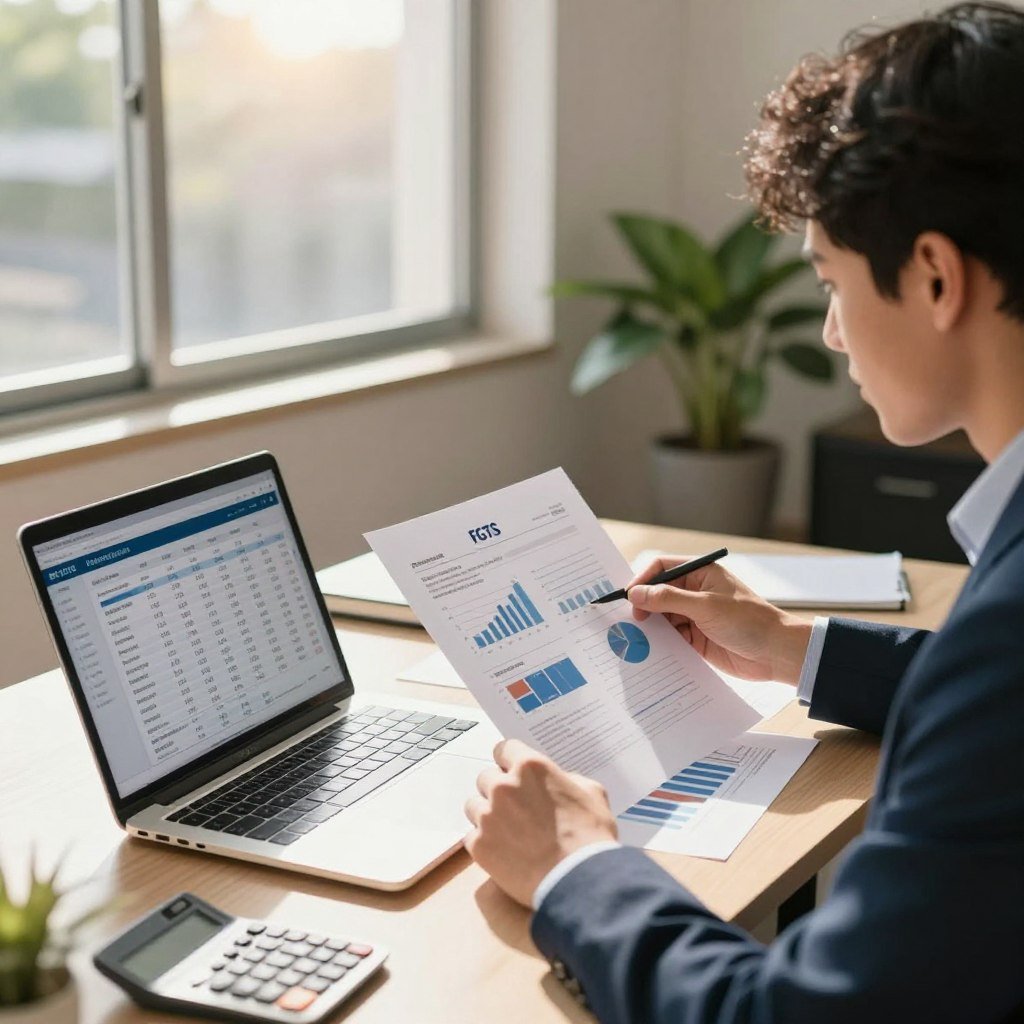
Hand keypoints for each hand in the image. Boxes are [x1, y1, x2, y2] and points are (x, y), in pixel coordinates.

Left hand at [464, 739, 616, 907]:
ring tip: (507, 832)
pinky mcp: (479, 845)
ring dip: (487, 814)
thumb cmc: (590, 836)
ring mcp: (488, 815)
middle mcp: (504, 786)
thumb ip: (568, 779)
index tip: (511, 771)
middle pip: (486, 778)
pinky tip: (503, 852)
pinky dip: (485, 843)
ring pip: (474, 805)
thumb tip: (557, 780)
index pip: (504, 749)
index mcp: (530, 767)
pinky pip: (472, 836)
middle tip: (515, 808)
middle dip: (497, 789)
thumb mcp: (592, 793)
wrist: (578, 880)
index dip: (508, 761)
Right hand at [627, 556, 810, 683]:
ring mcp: (695, 616)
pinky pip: (671, 638)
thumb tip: (636, 593)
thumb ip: (668, 599)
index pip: (663, 568)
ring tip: (637, 636)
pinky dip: (660, 642)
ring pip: (662, 617)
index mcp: (701, 574)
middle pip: (658, 593)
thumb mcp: (705, 606)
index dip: (643, 579)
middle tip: (631, 618)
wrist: (776, 653)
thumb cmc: (749, 621)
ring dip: (651, 625)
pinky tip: (652, 649)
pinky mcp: (696, 639)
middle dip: (643, 604)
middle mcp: (695, 593)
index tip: (629, 595)